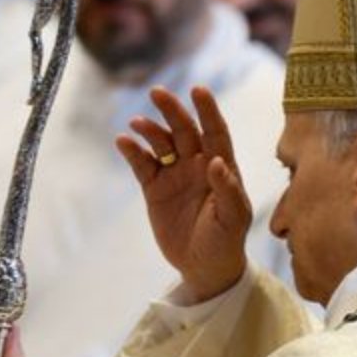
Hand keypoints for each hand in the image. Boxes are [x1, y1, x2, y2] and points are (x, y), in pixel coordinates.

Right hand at [116, 85, 252, 301]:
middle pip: (185, 130)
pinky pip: (142, 164)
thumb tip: (218, 162)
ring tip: (137, 123)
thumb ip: (228, 190)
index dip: (208, 111)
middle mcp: (198, 165)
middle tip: (157, 93)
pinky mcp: (155, 188)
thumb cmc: (226, 241)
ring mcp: (175, 175)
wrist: (205, 266)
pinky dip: (133, 152)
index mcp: (222, 168)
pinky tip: (123, 142)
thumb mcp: (233, 219)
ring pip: (162, 143)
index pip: (215, 132)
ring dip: (150, 130)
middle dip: (172, 111)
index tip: (198, 90)